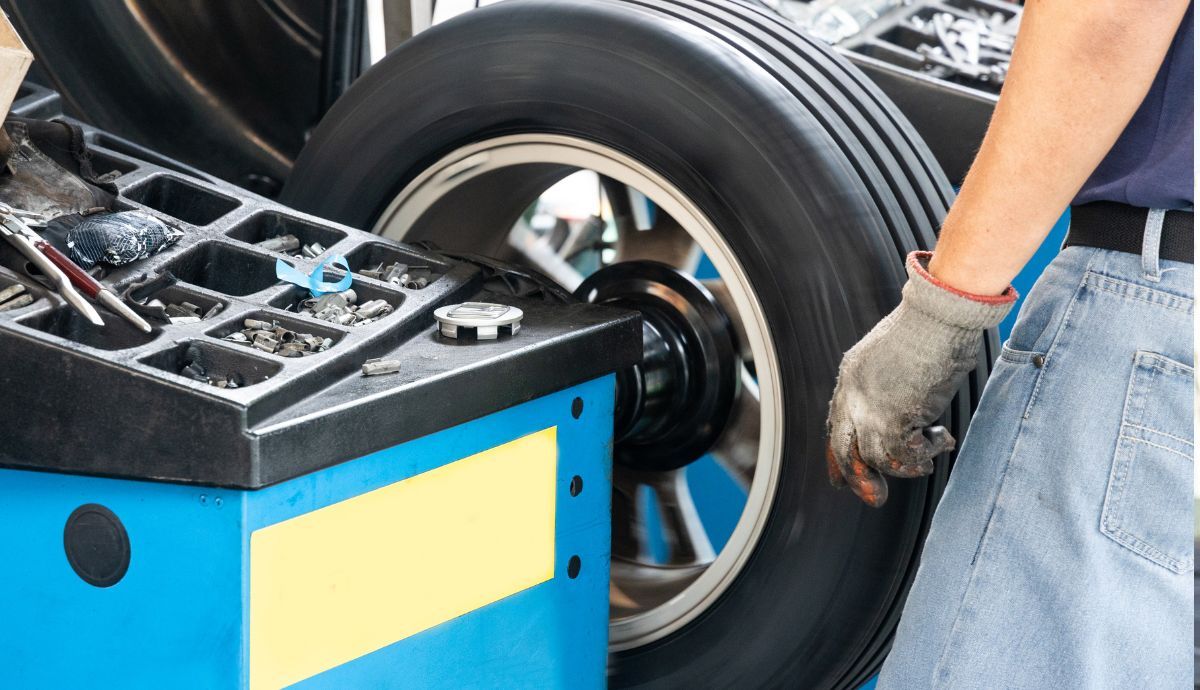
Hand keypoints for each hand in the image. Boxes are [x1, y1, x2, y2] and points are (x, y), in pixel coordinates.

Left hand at [826, 252, 1014, 506]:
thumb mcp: (897, 357)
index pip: (836, 424)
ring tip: (930, 451)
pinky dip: (924, 455)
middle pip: (842, 451)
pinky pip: (902, 458)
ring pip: (874, 460)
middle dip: (856, 479)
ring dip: (906, 465)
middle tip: (875, 497)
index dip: (842, 451)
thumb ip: (891, 383)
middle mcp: (852, 396)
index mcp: (850, 378)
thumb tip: (905, 409)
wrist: (937, 316)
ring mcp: (868, 409)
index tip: (846, 471)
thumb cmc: (929, 328)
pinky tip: (941, 440)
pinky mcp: (890, 420)